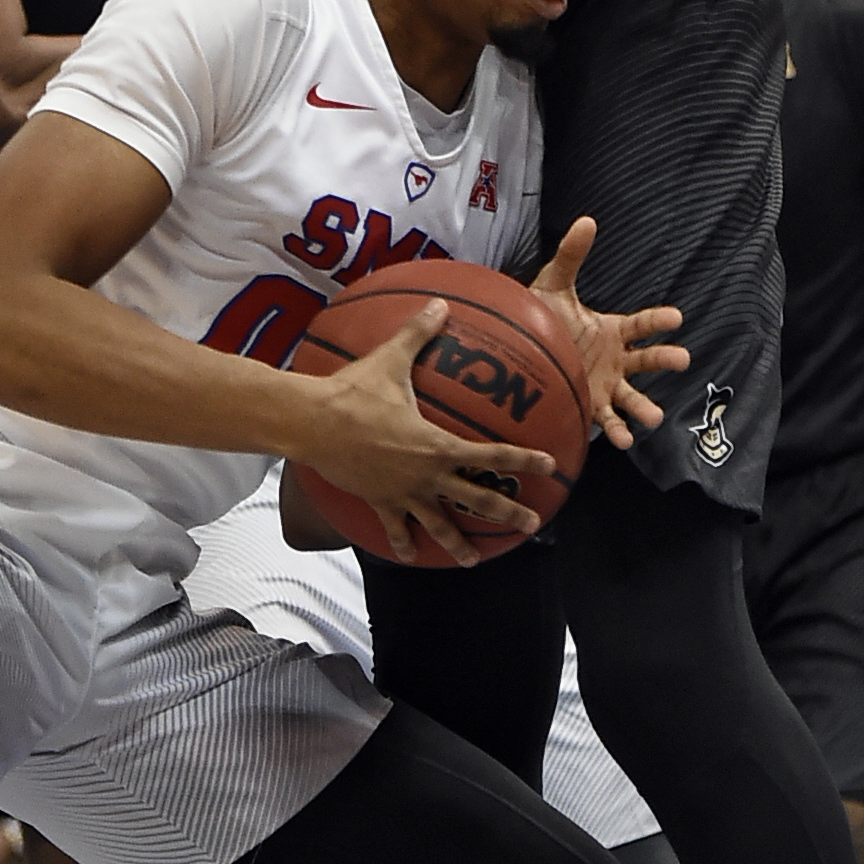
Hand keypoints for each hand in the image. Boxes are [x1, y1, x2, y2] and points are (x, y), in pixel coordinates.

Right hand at [303, 298, 555, 566]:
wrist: (313, 424)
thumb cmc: (354, 392)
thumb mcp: (390, 358)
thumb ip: (418, 333)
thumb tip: (439, 303)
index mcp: (438, 444)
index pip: (491, 453)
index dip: (523, 459)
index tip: (550, 466)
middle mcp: (427, 475)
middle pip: (476, 499)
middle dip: (507, 511)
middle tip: (532, 523)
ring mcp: (403, 494)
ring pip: (438, 524)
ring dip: (458, 543)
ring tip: (474, 560)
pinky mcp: (379, 502)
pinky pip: (394, 528)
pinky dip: (403, 543)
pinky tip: (411, 555)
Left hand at [525, 216, 689, 450]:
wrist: (519, 353)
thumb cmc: (543, 318)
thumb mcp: (555, 285)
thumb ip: (571, 256)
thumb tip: (587, 220)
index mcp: (613, 331)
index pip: (643, 324)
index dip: (659, 321)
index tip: (677, 317)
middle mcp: (616, 360)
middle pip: (647, 361)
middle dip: (665, 360)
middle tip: (683, 359)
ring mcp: (606, 386)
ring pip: (633, 398)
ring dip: (645, 408)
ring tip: (655, 417)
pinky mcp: (591, 407)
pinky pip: (608, 421)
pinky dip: (617, 431)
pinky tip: (624, 439)